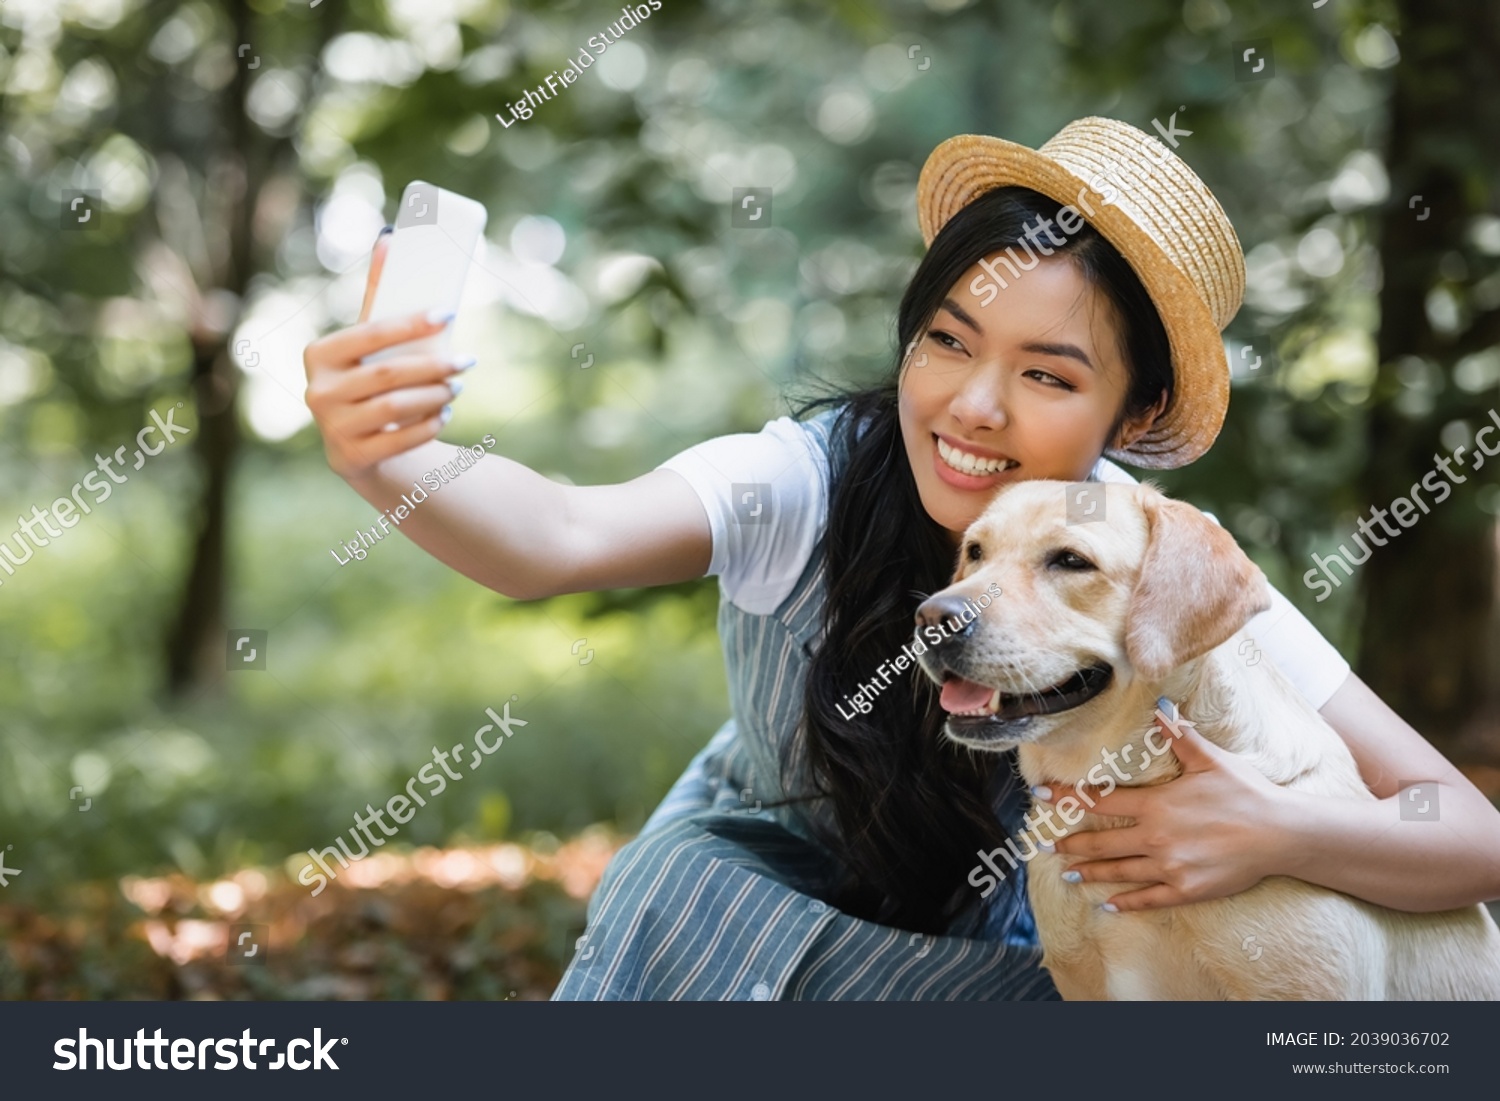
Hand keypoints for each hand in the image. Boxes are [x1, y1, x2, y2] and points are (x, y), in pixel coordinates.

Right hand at [303, 228, 469, 481]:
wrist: (359, 445)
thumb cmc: (369, 380)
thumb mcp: (368, 343)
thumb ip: (377, 298)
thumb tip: (390, 238)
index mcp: (318, 355)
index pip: (369, 332)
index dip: (411, 323)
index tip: (449, 314)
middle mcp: (317, 391)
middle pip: (388, 375)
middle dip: (434, 366)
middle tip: (467, 361)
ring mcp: (331, 428)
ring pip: (396, 408)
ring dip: (436, 396)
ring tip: (457, 388)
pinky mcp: (351, 458)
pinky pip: (400, 440)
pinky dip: (429, 426)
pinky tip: (444, 414)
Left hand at [1035, 713, 1289, 911]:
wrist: (1280, 834)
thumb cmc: (1246, 793)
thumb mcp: (1211, 760)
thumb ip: (1180, 736)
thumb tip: (1158, 708)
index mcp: (1156, 805)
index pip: (1100, 800)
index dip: (1066, 797)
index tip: (1039, 796)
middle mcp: (1156, 837)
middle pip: (1102, 841)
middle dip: (1070, 843)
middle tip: (1045, 845)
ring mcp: (1170, 867)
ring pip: (1119, 871)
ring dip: (1090, 872)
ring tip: (1067, 874)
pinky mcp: (1187, 889)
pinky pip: (1148, 898)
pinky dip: (1125, 902)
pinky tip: (1107, 904)